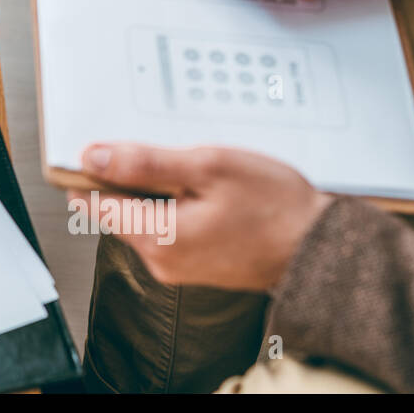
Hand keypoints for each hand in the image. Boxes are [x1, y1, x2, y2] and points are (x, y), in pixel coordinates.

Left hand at [69, 143, 331, 289]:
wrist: (323, 249)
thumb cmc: (275, 207)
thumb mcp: (207, 167)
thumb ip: (145, 163)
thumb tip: (94, 157)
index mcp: (156, 238)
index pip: (94, 202)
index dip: (90, 170)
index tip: (97, 147)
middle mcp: (159, 260)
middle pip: (118, 208)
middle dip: (131, 176)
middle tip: (169, 153)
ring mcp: (176, 265)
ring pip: (144, 215)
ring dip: (157, 188)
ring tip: (197, 172)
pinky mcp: (193, 262)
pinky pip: (167, 226)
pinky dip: (177, 203)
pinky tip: (206, 191)